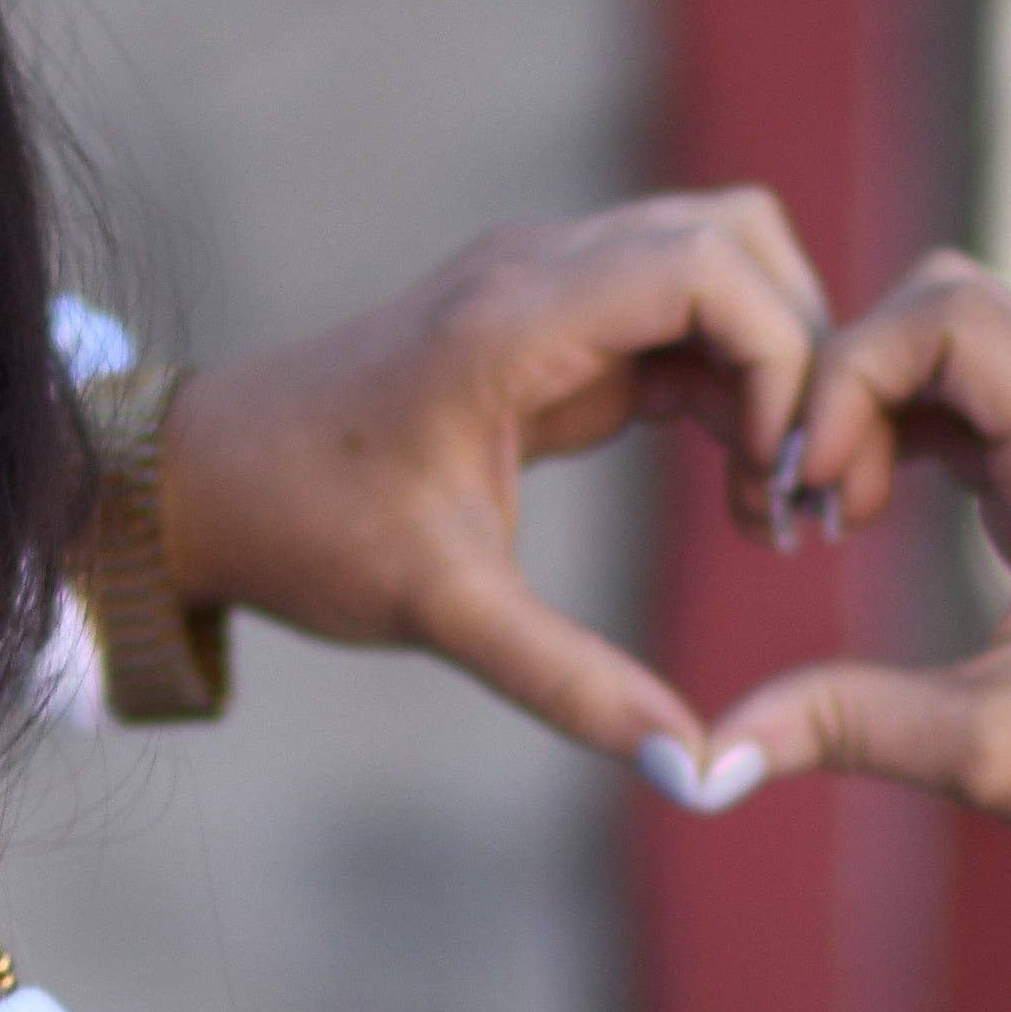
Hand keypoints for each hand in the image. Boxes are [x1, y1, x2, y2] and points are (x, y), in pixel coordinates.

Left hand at [152, 193, 823, 770]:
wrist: (206, 484)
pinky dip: (728, 388)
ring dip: (770, 368)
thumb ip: (572, 687)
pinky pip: (677, 319)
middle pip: (739, 240)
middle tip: (804, 492)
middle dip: (800, 355)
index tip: (783, 482)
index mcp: (516, 317)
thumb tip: (693, 771)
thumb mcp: (444, 615)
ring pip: (719, 267)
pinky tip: (737, 491)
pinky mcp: (548, 323)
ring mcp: (545, 286)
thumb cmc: (308, 532)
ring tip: (773, 500)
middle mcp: (539, 271)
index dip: (784, 361)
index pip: (713, 266)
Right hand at [702, 254, 1010, 870]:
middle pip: (954, 300)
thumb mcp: (987, 756)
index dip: (853, 374)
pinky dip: (918, 426)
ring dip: (883, 402)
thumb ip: (845, 727)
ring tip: (839, 516)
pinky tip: (878, 513)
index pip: (953, 319)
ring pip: (970, 339)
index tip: (811, 487)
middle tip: (814, 500)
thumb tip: (710, 762)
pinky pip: (991, 391)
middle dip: (856, 377)